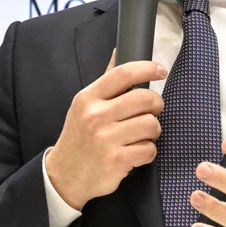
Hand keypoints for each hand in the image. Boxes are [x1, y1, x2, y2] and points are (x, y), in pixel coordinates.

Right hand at [46, 50, 167, 209]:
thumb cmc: (80, 136)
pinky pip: (149, 149)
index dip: (147, 68)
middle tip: (153, 111)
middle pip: (144, 98)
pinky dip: (148, 151)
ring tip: (141, 134)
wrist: (64, 175)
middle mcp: (96, 116)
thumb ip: (106, 81)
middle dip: (156, 104)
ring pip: (151, 124)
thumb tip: (119, 50)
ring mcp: (106, 139)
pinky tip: (136, 152)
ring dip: (153, 131)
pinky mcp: (116, 160)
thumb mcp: (85, 106)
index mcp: (88, 98)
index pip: (123, 73)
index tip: (160, 70)